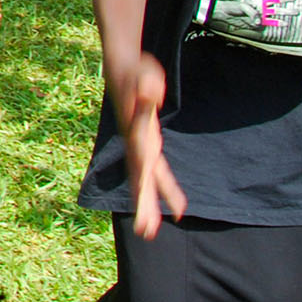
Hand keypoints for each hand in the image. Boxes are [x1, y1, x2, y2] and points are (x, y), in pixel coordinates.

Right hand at [114, 52, 186, 238]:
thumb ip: (148, 85)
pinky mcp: (149, 145)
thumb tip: (153, 95)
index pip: (140, 163)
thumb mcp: (143, 74)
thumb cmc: (135, 72)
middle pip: (140, 180)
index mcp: (136, 134)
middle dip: (143, 205)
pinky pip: (158, 174)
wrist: (121, 70)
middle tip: (145, 231)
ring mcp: (141, 146)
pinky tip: (179, 208)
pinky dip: (167, 191)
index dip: (143, 183)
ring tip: (150, 231)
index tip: (142, 202)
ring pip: (146, 182)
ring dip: (149, 205)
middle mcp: (137, 145)